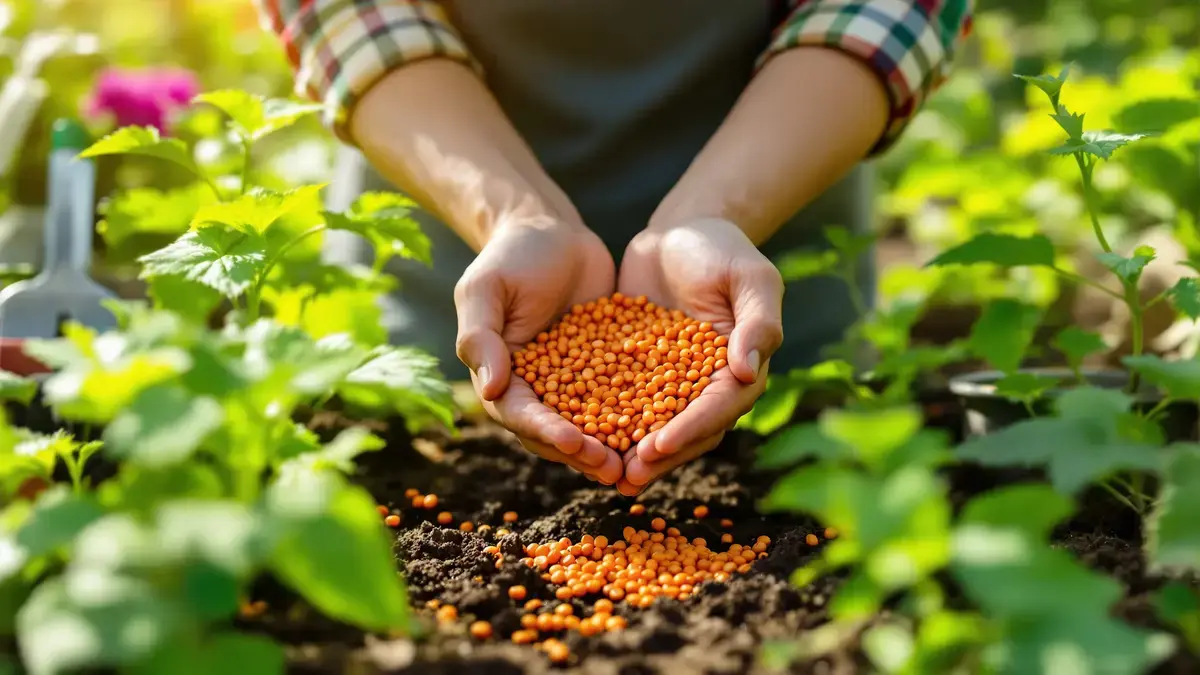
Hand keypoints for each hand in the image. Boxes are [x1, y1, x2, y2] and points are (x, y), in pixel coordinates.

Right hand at [455, 217, 623, 483]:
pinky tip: (668, 423)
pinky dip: (642, 413)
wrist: (552, 230)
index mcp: (502, 377)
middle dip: (584, 453)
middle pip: (557, 432)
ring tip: (641, 461)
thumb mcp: (485, 288)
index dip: (545, 431)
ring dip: (614, 446)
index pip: (520, 414)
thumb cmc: (510, 256)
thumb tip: (491, 389)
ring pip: (592, 424)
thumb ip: (480, 336)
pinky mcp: (606, 369)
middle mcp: (537, 389)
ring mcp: (573, 382)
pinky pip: (624, 396)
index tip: (573, 443)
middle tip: (614, 468)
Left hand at [615, 218, 782, 494]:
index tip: (659, 445)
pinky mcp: (640, 373)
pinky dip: (606, 422)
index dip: (690, 430)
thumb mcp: (750, 277)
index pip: (718, 408)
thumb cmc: (723, 249)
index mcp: (740, 370)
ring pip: (655, 426)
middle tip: (627, 475)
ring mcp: (672, 383)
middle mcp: (708, 386)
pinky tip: (577, 436)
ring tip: (604, 472)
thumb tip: (747, 371)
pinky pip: (624, 403)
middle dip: (659, 455)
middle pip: (688, 431)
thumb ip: (757, 322)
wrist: (681, 232)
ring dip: (631, 452)